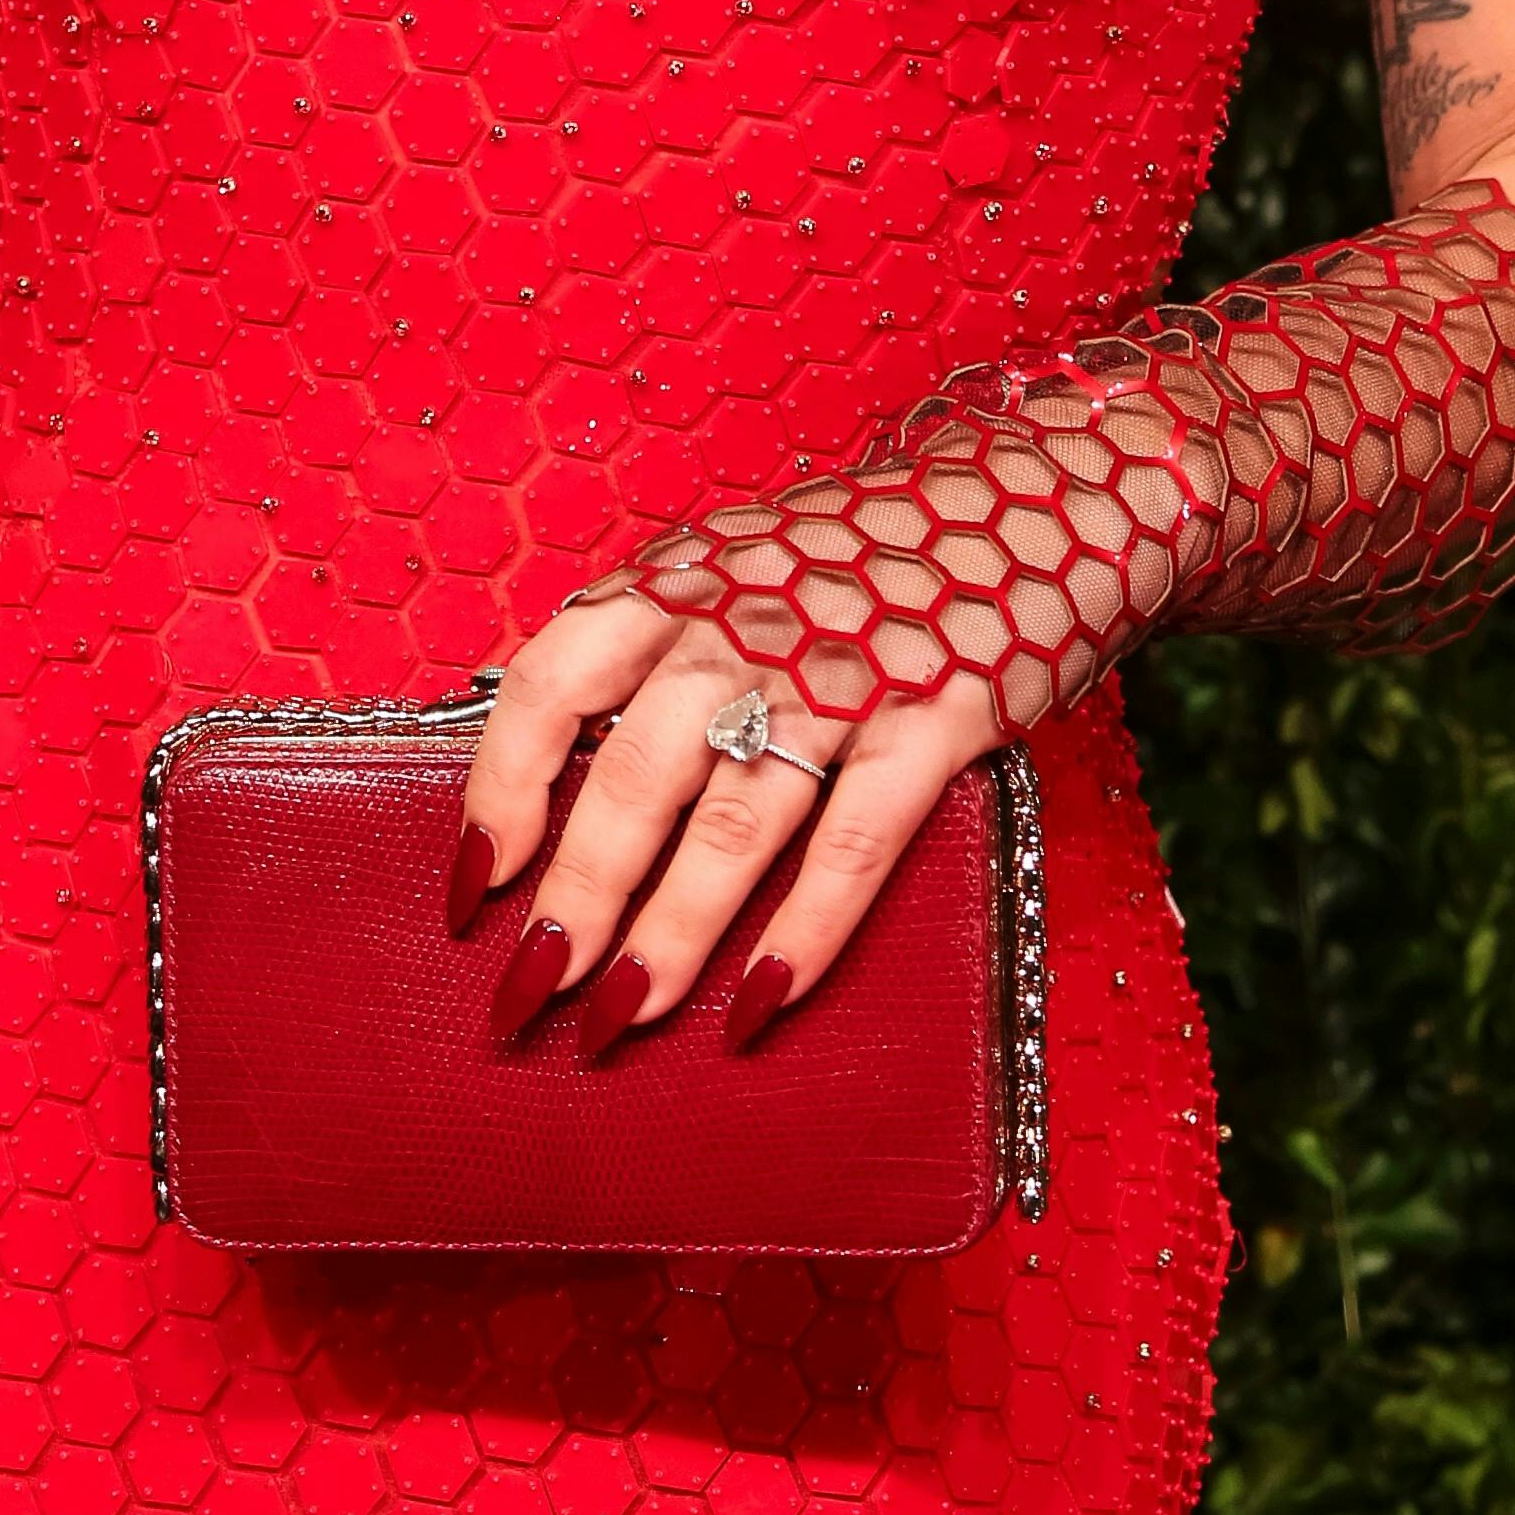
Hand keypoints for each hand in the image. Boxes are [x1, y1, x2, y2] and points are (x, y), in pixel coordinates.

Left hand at [449, 590, 999, 1055]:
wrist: (1041, 496)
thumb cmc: (859, 554)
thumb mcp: (728, 562)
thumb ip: (644, 642)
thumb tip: (530, 749)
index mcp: (675, 580)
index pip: (551, 684)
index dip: (501, 788)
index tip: (473, 885)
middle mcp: (742, 622)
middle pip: (631, 778)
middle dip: (575, 901)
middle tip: (531, 994)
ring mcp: (840, 672)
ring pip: (733, 824)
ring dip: (668, 935)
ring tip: (620, 1019)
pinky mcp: (935, 719)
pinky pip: (856, 841)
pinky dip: (806, 928)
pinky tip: (761, 1001)